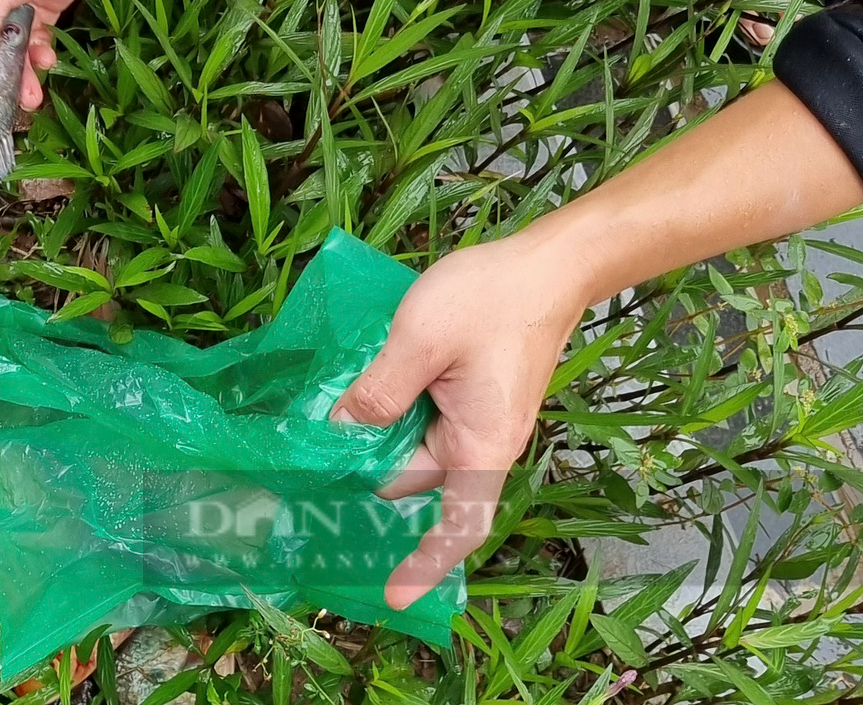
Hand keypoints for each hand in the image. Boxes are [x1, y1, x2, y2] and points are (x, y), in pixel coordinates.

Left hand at [330, 232, 589, 607]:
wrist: (549, 265)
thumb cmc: (489, 300)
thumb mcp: (419, 339)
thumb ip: (379, 391)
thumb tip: (342, 431)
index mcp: (479, 446)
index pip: (455, 526)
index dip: (421, 563)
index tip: (391, 598)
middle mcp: (484, 444)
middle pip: (415, 475)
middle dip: (370, 461)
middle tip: (313, 435)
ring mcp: (483, 419)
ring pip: (418, 442)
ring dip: (381, 428)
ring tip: (336, 399)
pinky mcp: (478, 395)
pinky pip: (430, 417)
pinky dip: (398, 408)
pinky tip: (370, 379)